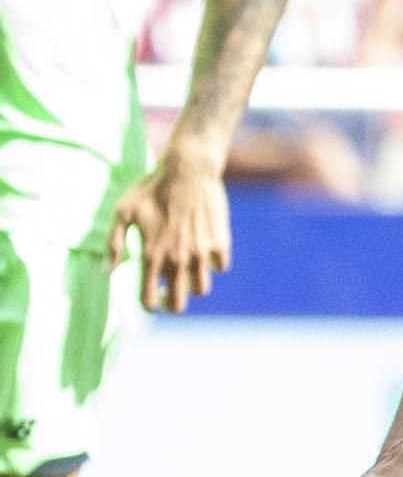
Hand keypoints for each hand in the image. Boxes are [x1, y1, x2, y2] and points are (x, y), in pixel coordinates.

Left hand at [109, 152, 231, 312]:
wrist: (187, 170)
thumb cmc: (151, 188)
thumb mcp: (123, 212)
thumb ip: (114, 244)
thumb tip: (107, 271)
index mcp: (151, 255)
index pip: (149, 299)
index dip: (149, 305)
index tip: (150, 300)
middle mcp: (177, 259)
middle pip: (179, 303)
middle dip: (173, 304)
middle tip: (169, 294)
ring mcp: (200, 252)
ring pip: (202, 289)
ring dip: (192, 286)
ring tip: (187, 273)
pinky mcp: (220, 243)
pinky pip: (219, 267)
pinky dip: (212, 264)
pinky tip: (203, 251)